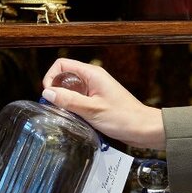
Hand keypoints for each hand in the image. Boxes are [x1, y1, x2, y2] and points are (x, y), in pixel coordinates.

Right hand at [41, 58, 165, 149]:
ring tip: (69, 115)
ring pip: (70, 90)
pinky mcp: (96, 101)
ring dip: (65, 101)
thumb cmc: (124, 118)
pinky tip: (78, 119)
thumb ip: (69, 100)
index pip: (62, 64)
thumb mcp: (92, 110)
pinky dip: (73, 108)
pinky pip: (78, 100)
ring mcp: (94, 90)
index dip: (51, 78)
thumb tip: (47, 93)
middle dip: (56, 91)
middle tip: (58, 108)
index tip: (50, 95)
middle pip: (64, 77)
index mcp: (92, 74)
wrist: (144, 128)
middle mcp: (92, 78)